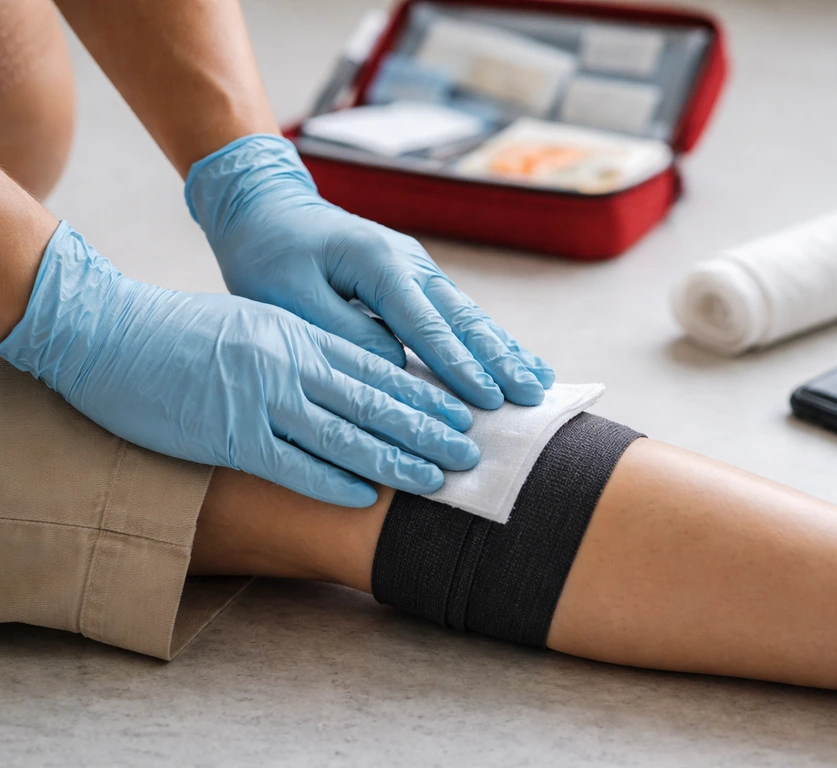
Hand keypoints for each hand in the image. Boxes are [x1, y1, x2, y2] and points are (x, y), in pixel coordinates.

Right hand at [0, 222, 478, 506]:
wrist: (109, 330)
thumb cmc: (183, 331)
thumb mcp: (255, 326)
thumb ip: (302, 350)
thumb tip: (346, 380)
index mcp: (298, 335)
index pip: (375, 368)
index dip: (422, 394)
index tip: (459, 414)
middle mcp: (289, 363)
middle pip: (374, 400)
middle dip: (428, 428)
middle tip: (471, 452)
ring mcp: (260, 398)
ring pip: (344, 433)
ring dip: (395, 459)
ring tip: (437, 478)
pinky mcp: (228, 432)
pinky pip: (291, 462)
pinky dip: (332, 480)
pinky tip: (365, 496)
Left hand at [184, 134, 554, 409]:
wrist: (267, 207)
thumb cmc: (269, 253)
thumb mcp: (289, 295)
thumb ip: (345, 331)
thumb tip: (398, 364)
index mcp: (377, 263)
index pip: (425, 323)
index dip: (458, 364)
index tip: (488, 398)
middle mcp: (408, 262)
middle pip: (463, 317)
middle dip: (500, 359)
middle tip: (532, 395)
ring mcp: (418, 268)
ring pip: (470, 315)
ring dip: (506, 350)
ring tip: (541, 382)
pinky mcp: (416, 279)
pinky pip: (459, 314)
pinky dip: (490, 340)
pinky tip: (516, 361)